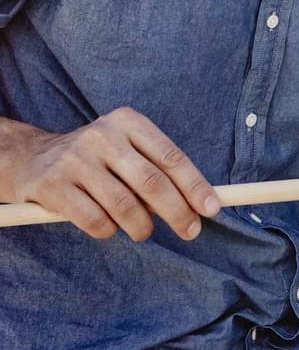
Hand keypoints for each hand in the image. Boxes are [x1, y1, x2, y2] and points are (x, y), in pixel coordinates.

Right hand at [5, 109, 218, 240]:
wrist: (31, 158)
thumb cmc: (96, 158)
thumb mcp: (126, 148)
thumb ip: (156, 169)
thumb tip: (199, 202)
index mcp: (128, 122)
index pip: (171, 157)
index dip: (195, 185)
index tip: (212, 208)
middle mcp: (102, 136)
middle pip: (151, 182)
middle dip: (177, 212)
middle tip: (191, 231)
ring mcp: (75, 160)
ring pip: (124, 206)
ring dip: (142, 227)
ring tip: (144, 232)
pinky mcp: (53, 186)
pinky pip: (94, 220)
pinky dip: (109, 231)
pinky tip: (110, 228)